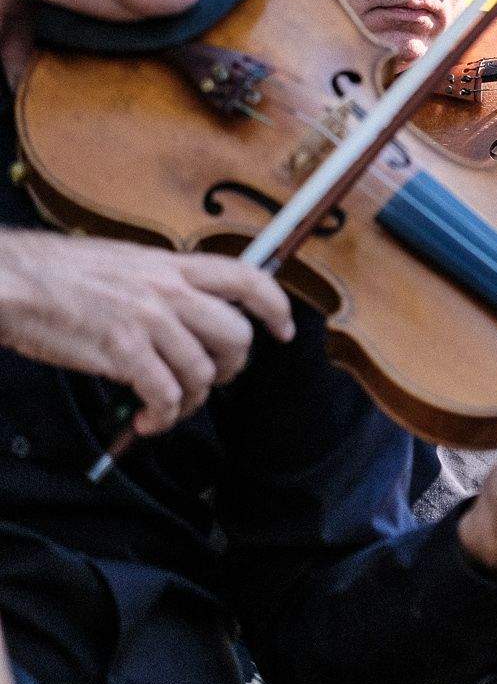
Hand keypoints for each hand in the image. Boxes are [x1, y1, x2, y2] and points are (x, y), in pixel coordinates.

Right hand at [0, 231, 292, 435]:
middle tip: (210, 380)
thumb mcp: (126, 262)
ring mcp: (150, 320)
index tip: (282, 330)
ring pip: (204, 373)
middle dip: (231, 367)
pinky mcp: (124, 352)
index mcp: (172, 265)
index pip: (247, 278)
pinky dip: (163, 417)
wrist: (14, 283)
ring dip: (191, 401)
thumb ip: (163, 281)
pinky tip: (147, 421)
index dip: (275, 307)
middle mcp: (170, 290)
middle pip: (236, 336)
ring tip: (167, 408)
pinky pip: (166, 395)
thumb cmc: (59, 275)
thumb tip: (189, 306)